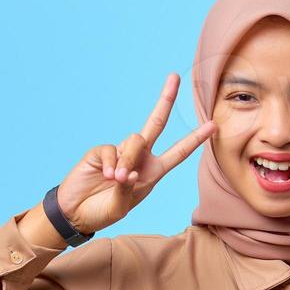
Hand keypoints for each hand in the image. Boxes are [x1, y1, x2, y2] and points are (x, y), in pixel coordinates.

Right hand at [54, 73, 217, 235]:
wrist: (76, 212)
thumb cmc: (102, 212)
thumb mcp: (121, 206)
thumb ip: (128, 189)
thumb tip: (130, 171)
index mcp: (153, 171)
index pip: (179, 152)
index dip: (195, 139)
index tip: (213, 125)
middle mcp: (139, 157)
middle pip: (156, 123)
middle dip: (166, 100)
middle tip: (174, 76)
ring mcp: (120, 152)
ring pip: (135, 140)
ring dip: (129, 160)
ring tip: (117, 179)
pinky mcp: (101, 151)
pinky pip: (111, 149)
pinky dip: (112, 163)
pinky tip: (107, 176)